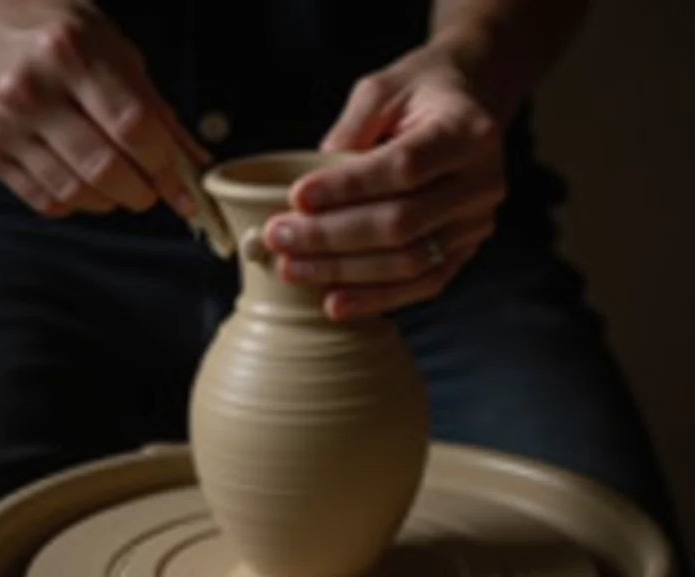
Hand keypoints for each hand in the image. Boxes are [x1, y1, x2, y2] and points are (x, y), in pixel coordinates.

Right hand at [0, 0, 207, 216]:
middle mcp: (29, 89)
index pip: (132, 128)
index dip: (166, 169)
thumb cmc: (65, 39)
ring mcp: (3, 124)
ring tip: (117, 183)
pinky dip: (79, 202)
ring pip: (76, 193)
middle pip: (104, 169)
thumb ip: (158, 113)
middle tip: (150, 190)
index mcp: (71, 54)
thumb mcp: (119, 55)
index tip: (185, 192)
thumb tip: (196, 167)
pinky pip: (48, 201)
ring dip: (110, 200)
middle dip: (141, 192)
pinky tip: (84, 181)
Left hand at [263, 44, 506, 320]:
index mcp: (467, 132)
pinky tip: (335, 303)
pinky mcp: (465, 249)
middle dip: (332, 237)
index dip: (348, 188)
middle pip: (402, 224)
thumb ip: (351, 129)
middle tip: (280, 239)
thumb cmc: (421, 92)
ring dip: (346, 273)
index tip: (297, 197)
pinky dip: (376, 298)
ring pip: (409, 262)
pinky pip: (422, 284)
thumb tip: (312, 184)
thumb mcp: (384, 88)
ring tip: (294, 271)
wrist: (471, 105)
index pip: (403, 168)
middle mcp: (481, 182)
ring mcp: (476, 223)